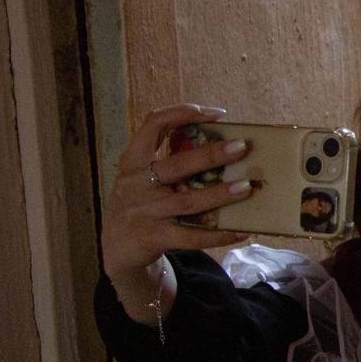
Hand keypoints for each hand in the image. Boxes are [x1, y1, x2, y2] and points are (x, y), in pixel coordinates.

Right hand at [101, 103, 252, 287]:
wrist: (114, 248)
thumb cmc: (139, 203)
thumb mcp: (142, 178)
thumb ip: (169, 161)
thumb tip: (222, 147)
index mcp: (134, 161)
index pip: (153, 124)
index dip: (183, 113)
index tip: (215, 114)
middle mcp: (137, 184)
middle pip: (177, 165)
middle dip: (211, 155)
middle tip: (241, 147)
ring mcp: (145, 212)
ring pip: (187, 201)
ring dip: (219, 194)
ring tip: (246, 187)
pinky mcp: (154, 238)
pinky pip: (191, 236)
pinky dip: (218, 234)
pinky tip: (242, 231)